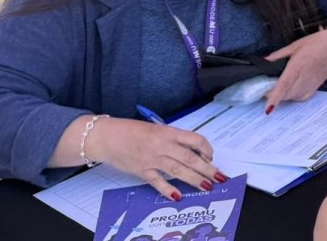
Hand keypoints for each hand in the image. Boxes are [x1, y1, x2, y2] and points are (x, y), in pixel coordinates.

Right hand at [87, 117, 223, 199]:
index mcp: (168, 132)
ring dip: (194, 179)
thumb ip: (173, 139)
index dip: (207, 149)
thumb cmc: (132, 131)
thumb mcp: (157, 129)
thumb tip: (191, 151)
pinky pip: (157, 181)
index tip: (211, 157)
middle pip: (190, 158)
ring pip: (178, 170)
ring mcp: (152, 159)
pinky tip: (178, 196)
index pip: (195, 140)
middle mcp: (163, 145)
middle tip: (220, 177)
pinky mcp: (141, 170)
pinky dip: (168, 189)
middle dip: (207, 169)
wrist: (106, 137)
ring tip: (207, 186)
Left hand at [264, 28, 326, 111]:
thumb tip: (265, 60)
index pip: (284, 85)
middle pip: (286, 94)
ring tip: (277, 88)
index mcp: (297, 66)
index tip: (267, 108)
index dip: (274, 98)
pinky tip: (291, 91)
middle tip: (266, 87)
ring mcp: (312, 84)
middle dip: (274, 95)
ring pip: (294, 97)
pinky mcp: (317, 86)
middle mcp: (304, 77)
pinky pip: (303, 97)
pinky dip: (294, 97)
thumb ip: (279, 54)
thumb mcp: (295, 44)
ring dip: (283, 96)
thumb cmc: (317, 42)